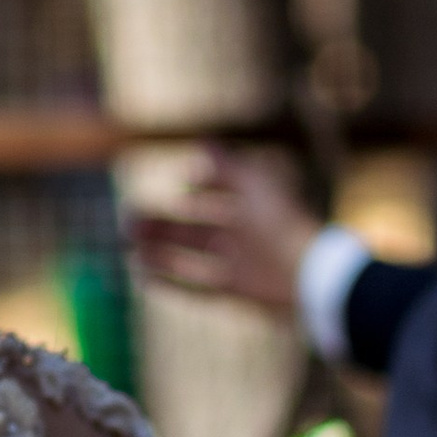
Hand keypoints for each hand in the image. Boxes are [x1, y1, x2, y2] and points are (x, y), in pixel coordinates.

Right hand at [129, 150, 319, 319]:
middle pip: (194, 228)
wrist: (309, 275)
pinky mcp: (235, 290)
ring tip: (128, 244)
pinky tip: (142, 274)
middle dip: (162, 223)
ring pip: (189, 256)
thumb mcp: (254, 187)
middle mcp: (242, 236)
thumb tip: (201, 146)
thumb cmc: (282, 225)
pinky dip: (170, 281)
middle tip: (127, 218)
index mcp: (251, 208)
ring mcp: (238, 264)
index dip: (202, 185)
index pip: (219, 194)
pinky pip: (196, 286)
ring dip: (159, 250)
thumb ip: (226, 167)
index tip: (181, 181)